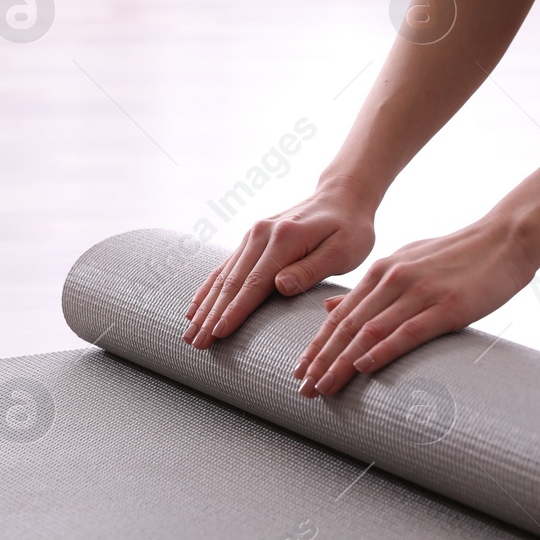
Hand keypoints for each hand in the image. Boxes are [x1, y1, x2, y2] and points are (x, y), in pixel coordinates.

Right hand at [184, 183, 376, 348]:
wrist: (342, 196)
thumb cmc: (350, 228)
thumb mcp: (344, 250)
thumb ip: (311, 269)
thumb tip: (280, 286)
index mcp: (285, 239)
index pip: (254, 282)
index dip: (235, 310)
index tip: (218, 333)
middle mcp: (262, 233)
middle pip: (232, 281)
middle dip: (211, 315)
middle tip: (196, 343)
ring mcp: (253, 234)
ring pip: (223, 276)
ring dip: (205, 306)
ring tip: (189, 333)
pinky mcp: (252, 238)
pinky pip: (225, 267)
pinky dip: (208, 289)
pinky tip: (195, 308)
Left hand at [293, 219, 538, 396]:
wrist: (505, 239)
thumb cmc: (457, 256)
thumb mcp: (405, 262)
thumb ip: (368, 287)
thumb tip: (329, 307)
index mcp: (381, 272)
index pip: (339, 315)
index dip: (316, 345)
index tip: (299, 370)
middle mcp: (393, 280)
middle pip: (347, 326)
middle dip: (321, 360)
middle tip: (304, 388)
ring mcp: (419, 293)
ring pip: (369, 332)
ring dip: (342, 363)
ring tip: (324, 387)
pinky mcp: (446, 306)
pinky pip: (407, 332)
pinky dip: (382, 351)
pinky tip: (364, 368)